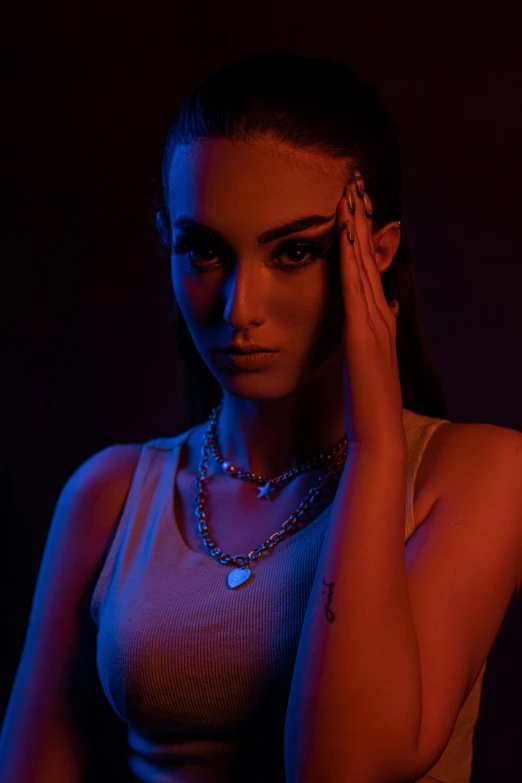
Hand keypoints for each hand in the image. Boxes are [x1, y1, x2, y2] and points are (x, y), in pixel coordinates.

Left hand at [337, 168, 406, 453]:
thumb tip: (386, 304)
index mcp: (379, 321)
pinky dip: (351, 261)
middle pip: (369, 260)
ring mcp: (373, 325)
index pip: (369, 271)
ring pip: (363, 267)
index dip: (364, 238)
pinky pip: (354, 290)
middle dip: (363, 221)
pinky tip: (344, 236)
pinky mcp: (362, 337)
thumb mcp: (372, 358)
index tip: (355, 207)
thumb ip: (378, 330)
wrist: (377, 433)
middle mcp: (379, 317)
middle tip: (355, 184)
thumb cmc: (370, 402)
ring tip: (351, 195)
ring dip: (357, 231)